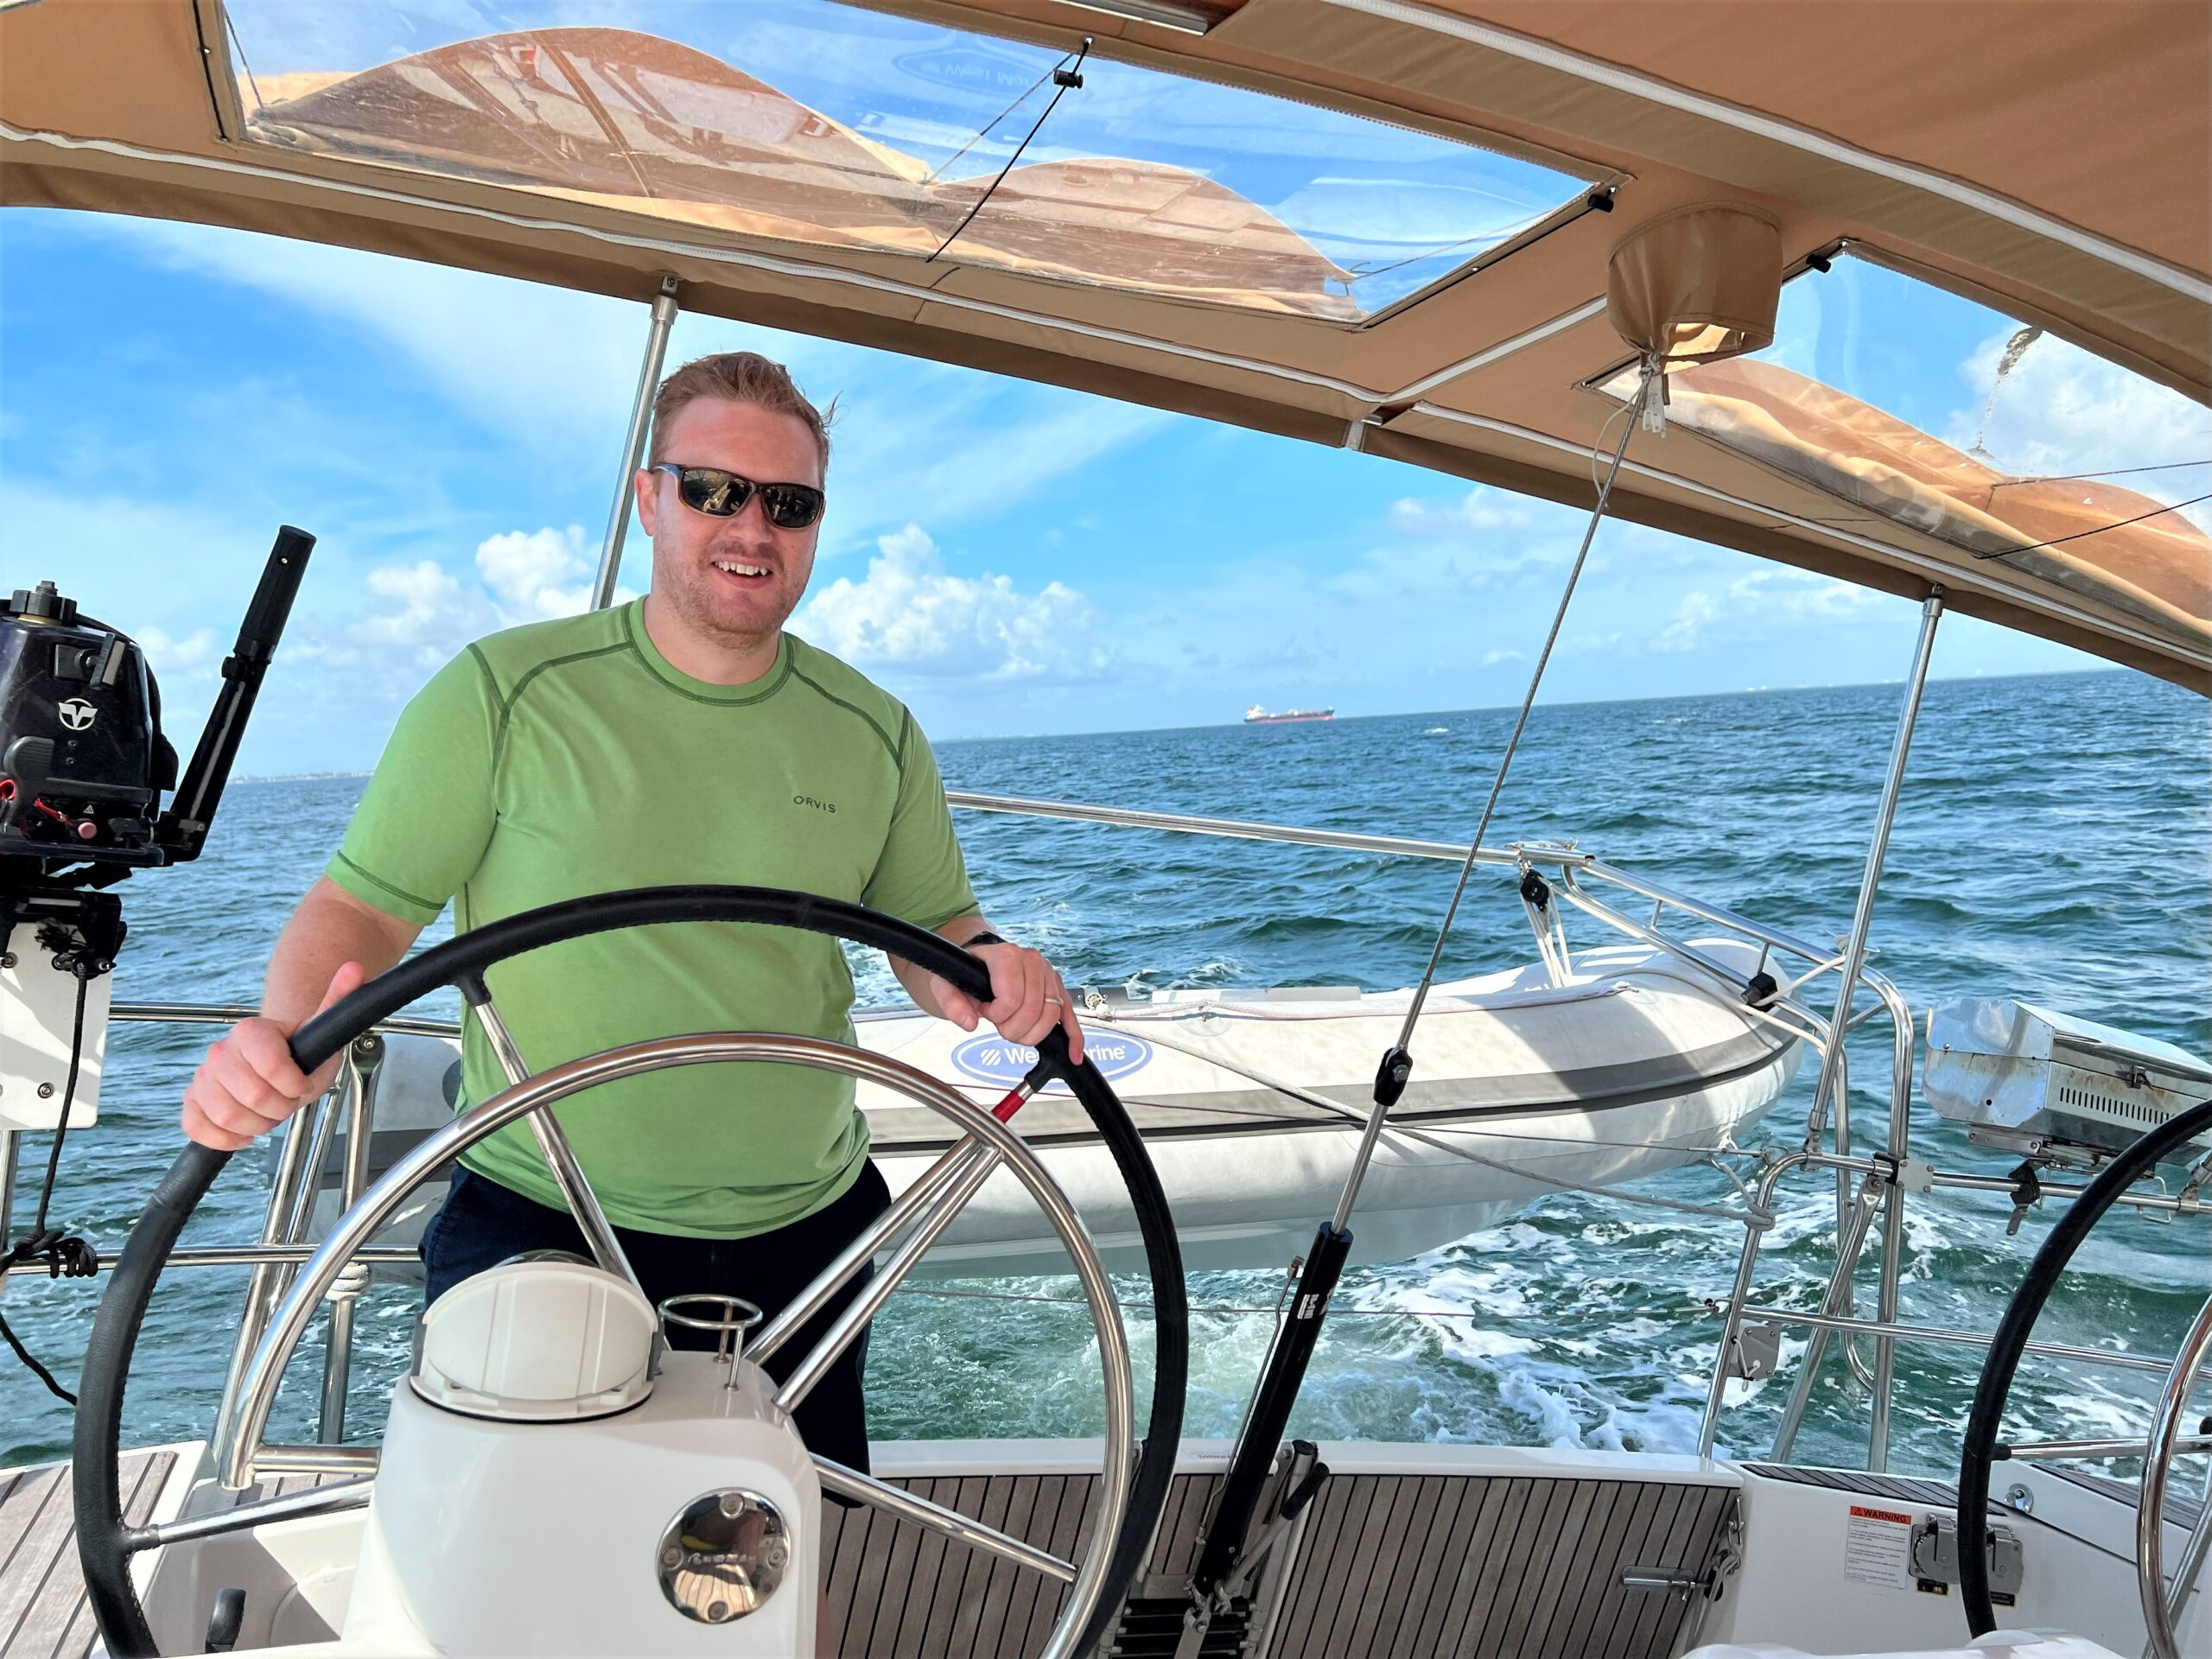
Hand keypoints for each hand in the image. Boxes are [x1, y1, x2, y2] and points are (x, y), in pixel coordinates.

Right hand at [180, 962, 367, 1149]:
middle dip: (280, 1108)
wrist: (275, 1059)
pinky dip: (222, 1138)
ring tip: (269, 1113)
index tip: (302, 1083)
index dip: (295, 1085)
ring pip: (226, 1116)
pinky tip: (244, 1134)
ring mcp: (204, 1077)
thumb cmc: (300, 1049)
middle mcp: (221, 1051)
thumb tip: (355, 969)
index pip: (273, 1069)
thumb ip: (338, 1000)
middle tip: (287, 1100)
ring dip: (257, 1124)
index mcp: (251, 1032)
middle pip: (252, 1097)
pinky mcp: (193, 1101)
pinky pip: (196, 1127)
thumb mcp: (323, 1030)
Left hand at [934, 942, 1083, 1066]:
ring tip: (1015, 1030)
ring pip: (1052, 1015)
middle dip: (1014, 1029)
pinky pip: (1069, 1014)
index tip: (986, 1011)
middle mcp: (1032, 960)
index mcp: (1007, 955)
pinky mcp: (1057, 987)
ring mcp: (1048, 973)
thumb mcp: (946, 983)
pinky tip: (1073, 1054)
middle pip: (1033, 1009)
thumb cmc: (965, 972)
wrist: (979, 962)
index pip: (1012, 998)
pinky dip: (1073, 1035)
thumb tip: (969, 1023)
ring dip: (1033, 1034)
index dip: (997, 1015)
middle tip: (999, 1026)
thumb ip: (951, 1003)